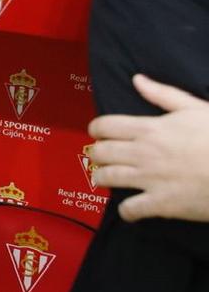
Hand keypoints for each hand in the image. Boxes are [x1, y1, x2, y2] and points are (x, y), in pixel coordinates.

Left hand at [89, 76, 208, 221]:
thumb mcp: (195, 108)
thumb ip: (163, 94)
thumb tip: (137, 79)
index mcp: (150, 128)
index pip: (105, 126)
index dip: (96, 129)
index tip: (98, 133)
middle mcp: (143, 153)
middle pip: (101, 152)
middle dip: (97, 154)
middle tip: (102, 157)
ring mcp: (151, 179)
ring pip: (107, 178)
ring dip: (102, 178)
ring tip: (106, 179)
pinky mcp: (163, 204)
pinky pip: (131, 210)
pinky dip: (126, 211)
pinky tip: (130, 210)